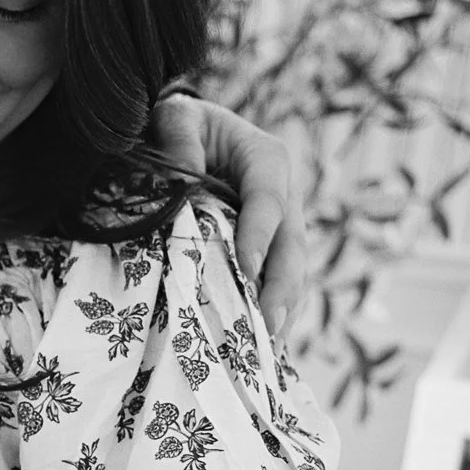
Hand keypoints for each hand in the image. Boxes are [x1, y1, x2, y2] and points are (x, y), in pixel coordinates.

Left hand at [152, 94, 307, 337]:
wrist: (188, 131)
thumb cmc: (181, 124)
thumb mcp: (177, 118)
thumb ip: (178, 141)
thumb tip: (179, 181)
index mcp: (267, 160)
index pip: (268, 203)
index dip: (259, 238)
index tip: (246, 271)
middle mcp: (283, 195)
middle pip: (292, 246)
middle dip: (281, 289)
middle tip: (267, 327)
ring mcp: (279, 226)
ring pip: (290, 271)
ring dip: (281, 310)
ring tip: (267, 350)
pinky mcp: (267, 248)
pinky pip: (274, 281)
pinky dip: (269, 312)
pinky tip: (260, 347)